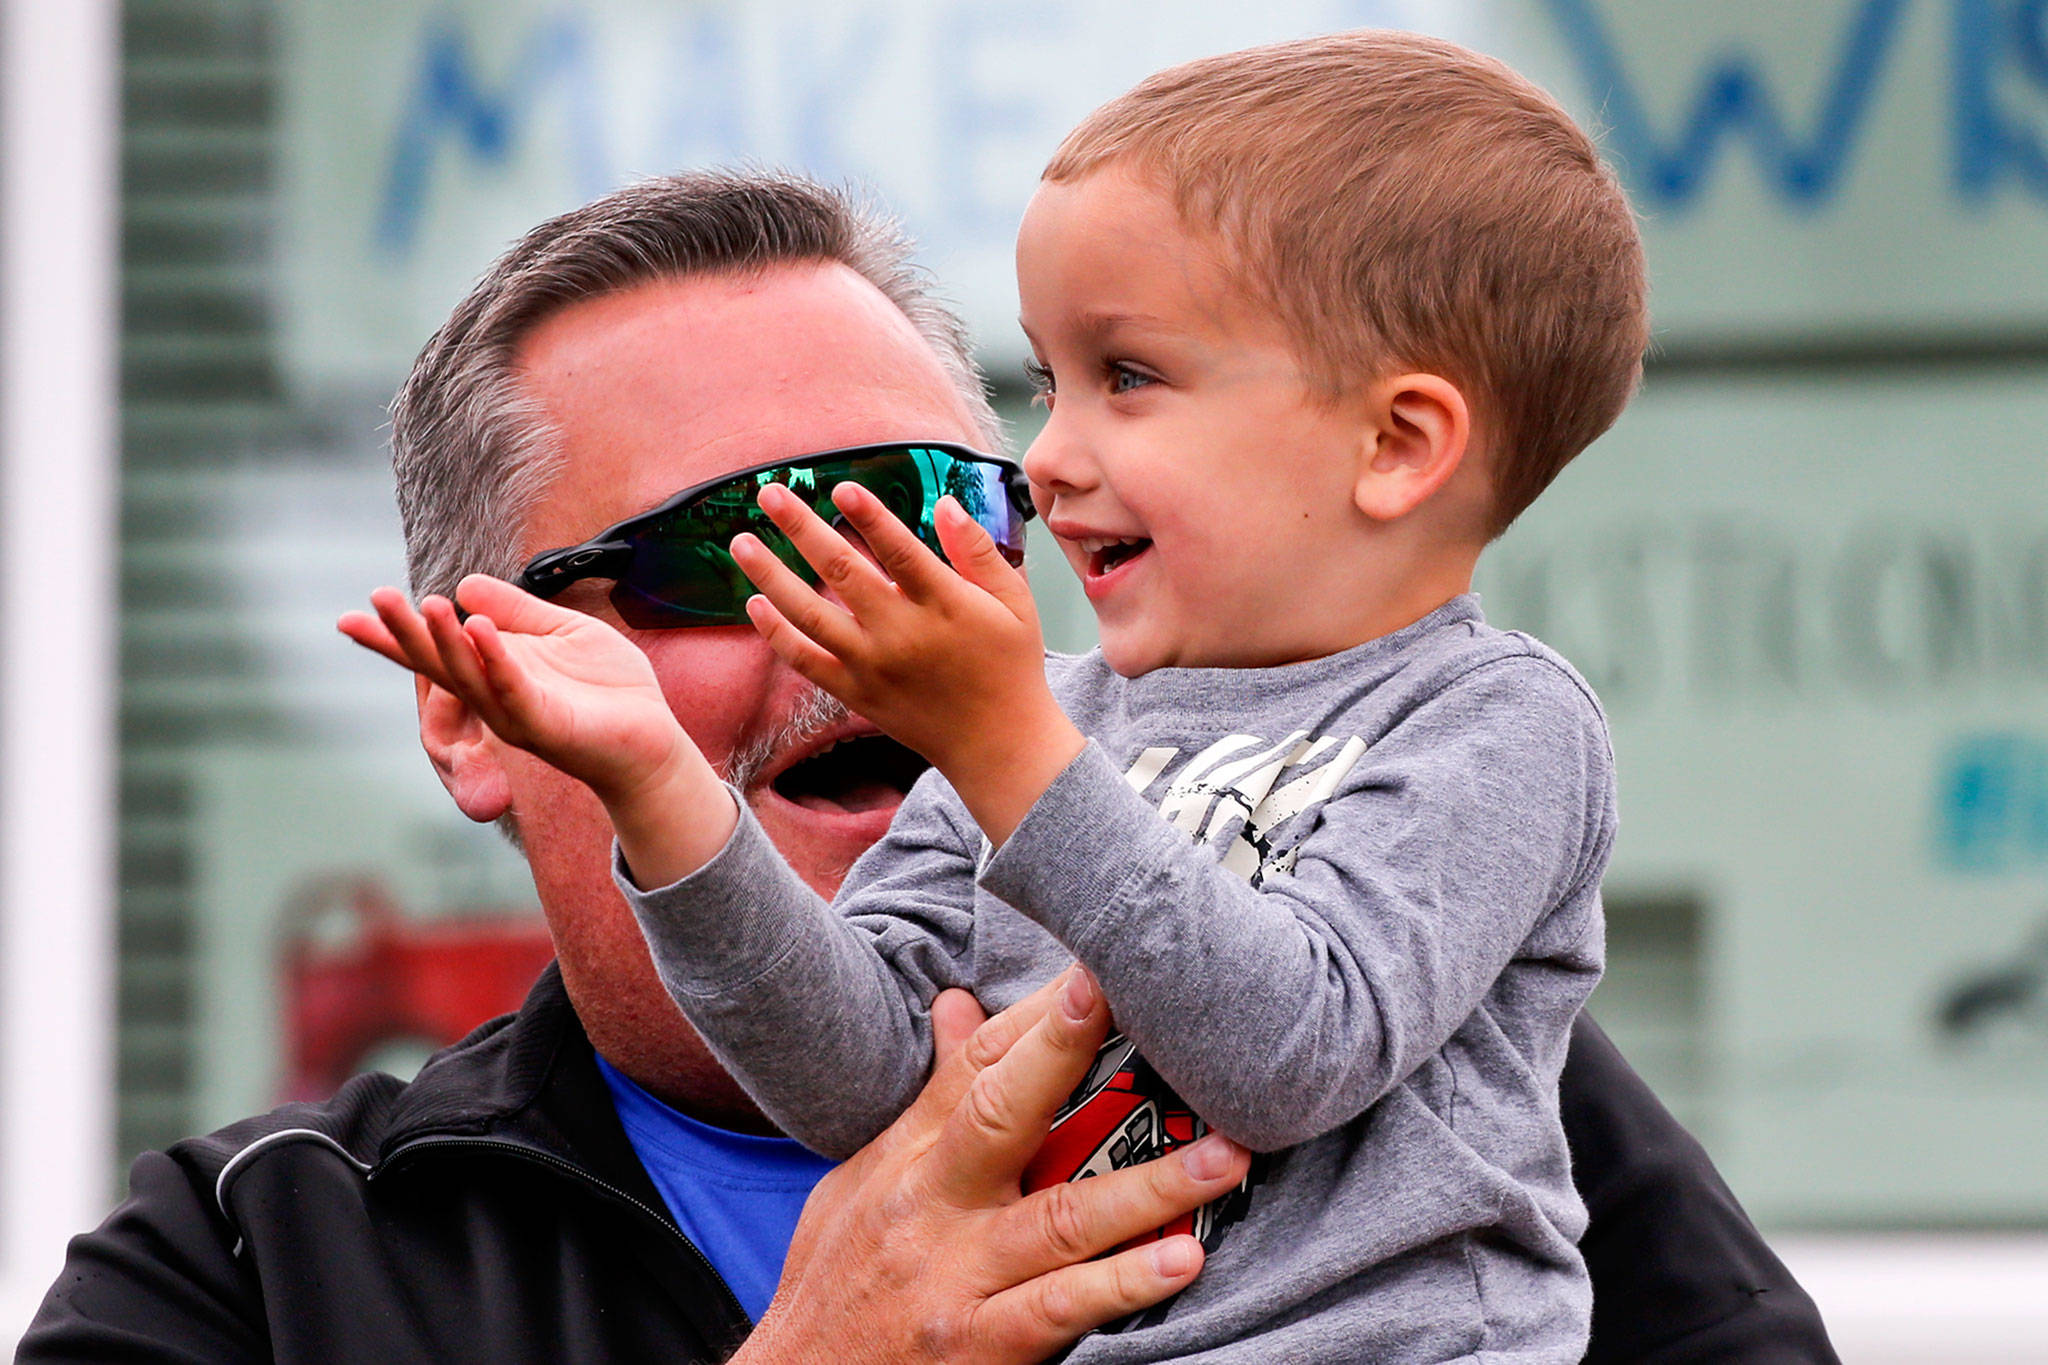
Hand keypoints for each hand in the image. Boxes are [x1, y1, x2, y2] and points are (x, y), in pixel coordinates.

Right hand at [338, 577, 734, 884]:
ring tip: (424, 604)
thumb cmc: (609, 689)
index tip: (349, 617)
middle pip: (440, 664)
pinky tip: (476, 628)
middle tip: (376, 598)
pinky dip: (493, 659)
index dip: (394, 637)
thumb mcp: (562, 632)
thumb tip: (466, 585)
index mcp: (494, 672)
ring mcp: (517, 714)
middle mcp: (495, 697)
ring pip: (469, 676)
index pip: (435, 652)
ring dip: (444, 641)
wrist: (652, 738)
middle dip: (406, 634)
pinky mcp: (548, 725)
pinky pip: (513, 689)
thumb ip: (517, 611)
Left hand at [734, 485, 1084, 842]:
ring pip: (810, 615)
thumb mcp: (1015, 603)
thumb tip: (945, 505)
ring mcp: (873, 666)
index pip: (900, 551)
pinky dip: (776, 633)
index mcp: (944, 605)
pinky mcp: (855, 692)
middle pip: (842, 572)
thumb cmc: (1010, 666)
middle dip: (801, 528)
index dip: (870, 517)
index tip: (841, 487)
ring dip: (772, 575)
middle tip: (770, 494)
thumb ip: (979, 552)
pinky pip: (805, 661)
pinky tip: (755, 602)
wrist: (997, 744)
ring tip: (743, 542)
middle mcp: (902, 634)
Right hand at [739, 970, 1250, 1363]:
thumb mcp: (863, 1180)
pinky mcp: (978, 1345)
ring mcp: (957, 1275)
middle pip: (1005, 1110)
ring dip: (1150, 1185)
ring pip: (1061, 1216)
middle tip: (1142, 1001)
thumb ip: (925, 1101)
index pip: (977, 1065)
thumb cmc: (835, 1282)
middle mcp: (932, 1205)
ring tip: (1222, 1155)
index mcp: (907, 1158)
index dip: (1040, 1012)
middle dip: (1069, 1050)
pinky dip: (1123, 1283)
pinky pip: (1061, 1307)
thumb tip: (959, 1005)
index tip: (1096, 964)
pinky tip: (1180, 1259)